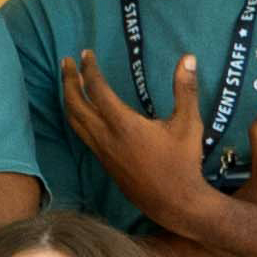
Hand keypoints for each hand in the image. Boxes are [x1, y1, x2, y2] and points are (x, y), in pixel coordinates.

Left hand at [58, 52, 219, 228]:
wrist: (173, 202)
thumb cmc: (183, 162)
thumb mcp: (189, 124)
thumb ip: (186, 90)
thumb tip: (188, 58)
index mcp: (124, 125)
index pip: (97, 90)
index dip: (89, 70)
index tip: (86, 54)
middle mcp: (106, 137)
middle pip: (76, 104)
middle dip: (69, 80)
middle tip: (67, 62)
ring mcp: (101, 151)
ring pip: (74, 120)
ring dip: (68, 98)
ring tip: (67, 81)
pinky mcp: (102, 161)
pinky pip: (80, 133)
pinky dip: (74, 116)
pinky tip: (79, 110)